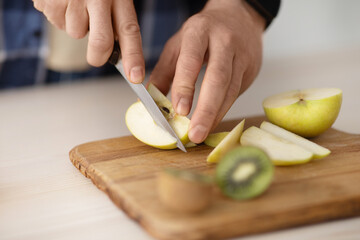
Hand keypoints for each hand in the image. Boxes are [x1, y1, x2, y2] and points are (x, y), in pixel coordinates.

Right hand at [32, 0, 144, 82]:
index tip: (136, 76)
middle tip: (97, 56)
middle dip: (98, 56)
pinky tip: (64, 0)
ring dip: (77, 26)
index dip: (133, 56)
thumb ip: (117, 17)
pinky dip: (60, 16)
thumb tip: (117, 49)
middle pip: (101, 43)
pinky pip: (56, 22)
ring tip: (77, 4)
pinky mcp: (49, 1)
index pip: (129, 30)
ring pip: (76, 33)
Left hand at [149, 0, 265, 142]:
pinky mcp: (251, 68)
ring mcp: (241, 55)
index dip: (186, 86)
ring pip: (231, 89)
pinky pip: (237, 93)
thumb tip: (149, 102)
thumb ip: (163, 73)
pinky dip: (223, 110)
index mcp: (199, 31)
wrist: (237, 16)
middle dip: (206, 109)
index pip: (192, 60)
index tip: (179, 110)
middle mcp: (224, 41)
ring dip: (216, 115)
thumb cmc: (203, 32)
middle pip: (218, 78)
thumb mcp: (178, 45)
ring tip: (202, 133)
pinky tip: (212, 121)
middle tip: (195, 133)